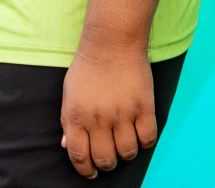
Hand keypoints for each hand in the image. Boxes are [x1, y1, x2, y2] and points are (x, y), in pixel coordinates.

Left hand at [59, 44, 157, 178]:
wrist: (112, 42)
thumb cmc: (88, 67)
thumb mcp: (69, 93)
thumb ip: (67, 121)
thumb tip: (66, 146)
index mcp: (76, 116)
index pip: (79, 157)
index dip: (85, 170)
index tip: (91, 172)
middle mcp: (98, 119)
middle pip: (105, 160)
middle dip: (106, 164)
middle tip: (109, 157)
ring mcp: (122, 114)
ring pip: (127, 153)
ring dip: (125, 152)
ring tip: (124, 142)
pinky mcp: (144, 108)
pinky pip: (148, 139)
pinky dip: (144, 141)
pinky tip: (139, 132)